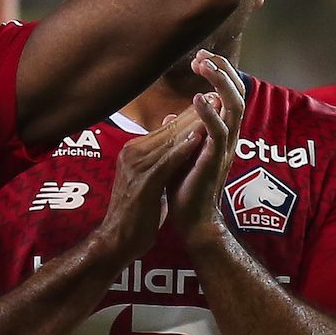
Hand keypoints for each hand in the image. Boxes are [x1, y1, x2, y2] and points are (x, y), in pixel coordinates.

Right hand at [93, 106, 205, 262]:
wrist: (118, 238)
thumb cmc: (136, 210)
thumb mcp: (146, 178)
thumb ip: (156, 157)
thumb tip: (168, 139)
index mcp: (133, 151)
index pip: (165, 128)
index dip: (189, 113)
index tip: (209, 100)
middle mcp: (132, 154)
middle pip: (168, 130)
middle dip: (194, 113)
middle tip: (216, 96)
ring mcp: (136, 168)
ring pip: (169, 142)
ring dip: (192, 125)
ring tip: (213, 111)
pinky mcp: (144, 184)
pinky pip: (166, 163)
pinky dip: (183, 150)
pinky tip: (199, 139)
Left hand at [167, 50, 246, 241]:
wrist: (190, 218)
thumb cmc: (185, 184)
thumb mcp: (182, 149)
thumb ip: (182, 130)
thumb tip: (172, 113)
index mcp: (220, 132)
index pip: (226, 95)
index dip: (219, 74)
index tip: (202, 55)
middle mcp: (227, 137)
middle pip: (237, 95)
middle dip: (223, 72)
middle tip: (204, 54)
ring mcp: (223, 148)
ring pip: (233, 109)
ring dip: (220, 84)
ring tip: (205, 65)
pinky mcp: (214, 161)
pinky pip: (218, 133)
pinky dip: (209, 114)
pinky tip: (197, 98)